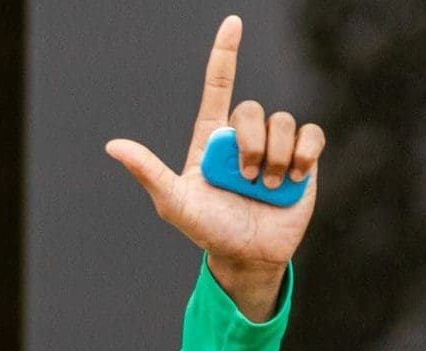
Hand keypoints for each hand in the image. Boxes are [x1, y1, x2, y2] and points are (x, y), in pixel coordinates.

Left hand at [105, 16, 325, 319]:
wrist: (247, 254)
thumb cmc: (207, 228)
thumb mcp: (173, 202)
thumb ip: (148, 172)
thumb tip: (113, 145)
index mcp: (211, 138)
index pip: (218, 87)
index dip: (225, 53)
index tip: (232, 22)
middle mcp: (243, 136)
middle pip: (250, 110)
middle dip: (249, 145)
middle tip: (244, 180)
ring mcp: (275, 145)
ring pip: (283, 122)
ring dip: (275, 158)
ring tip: (266, 187)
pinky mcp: (304, 157)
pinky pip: (311, 134)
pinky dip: (305, 154)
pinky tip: (295, 177)